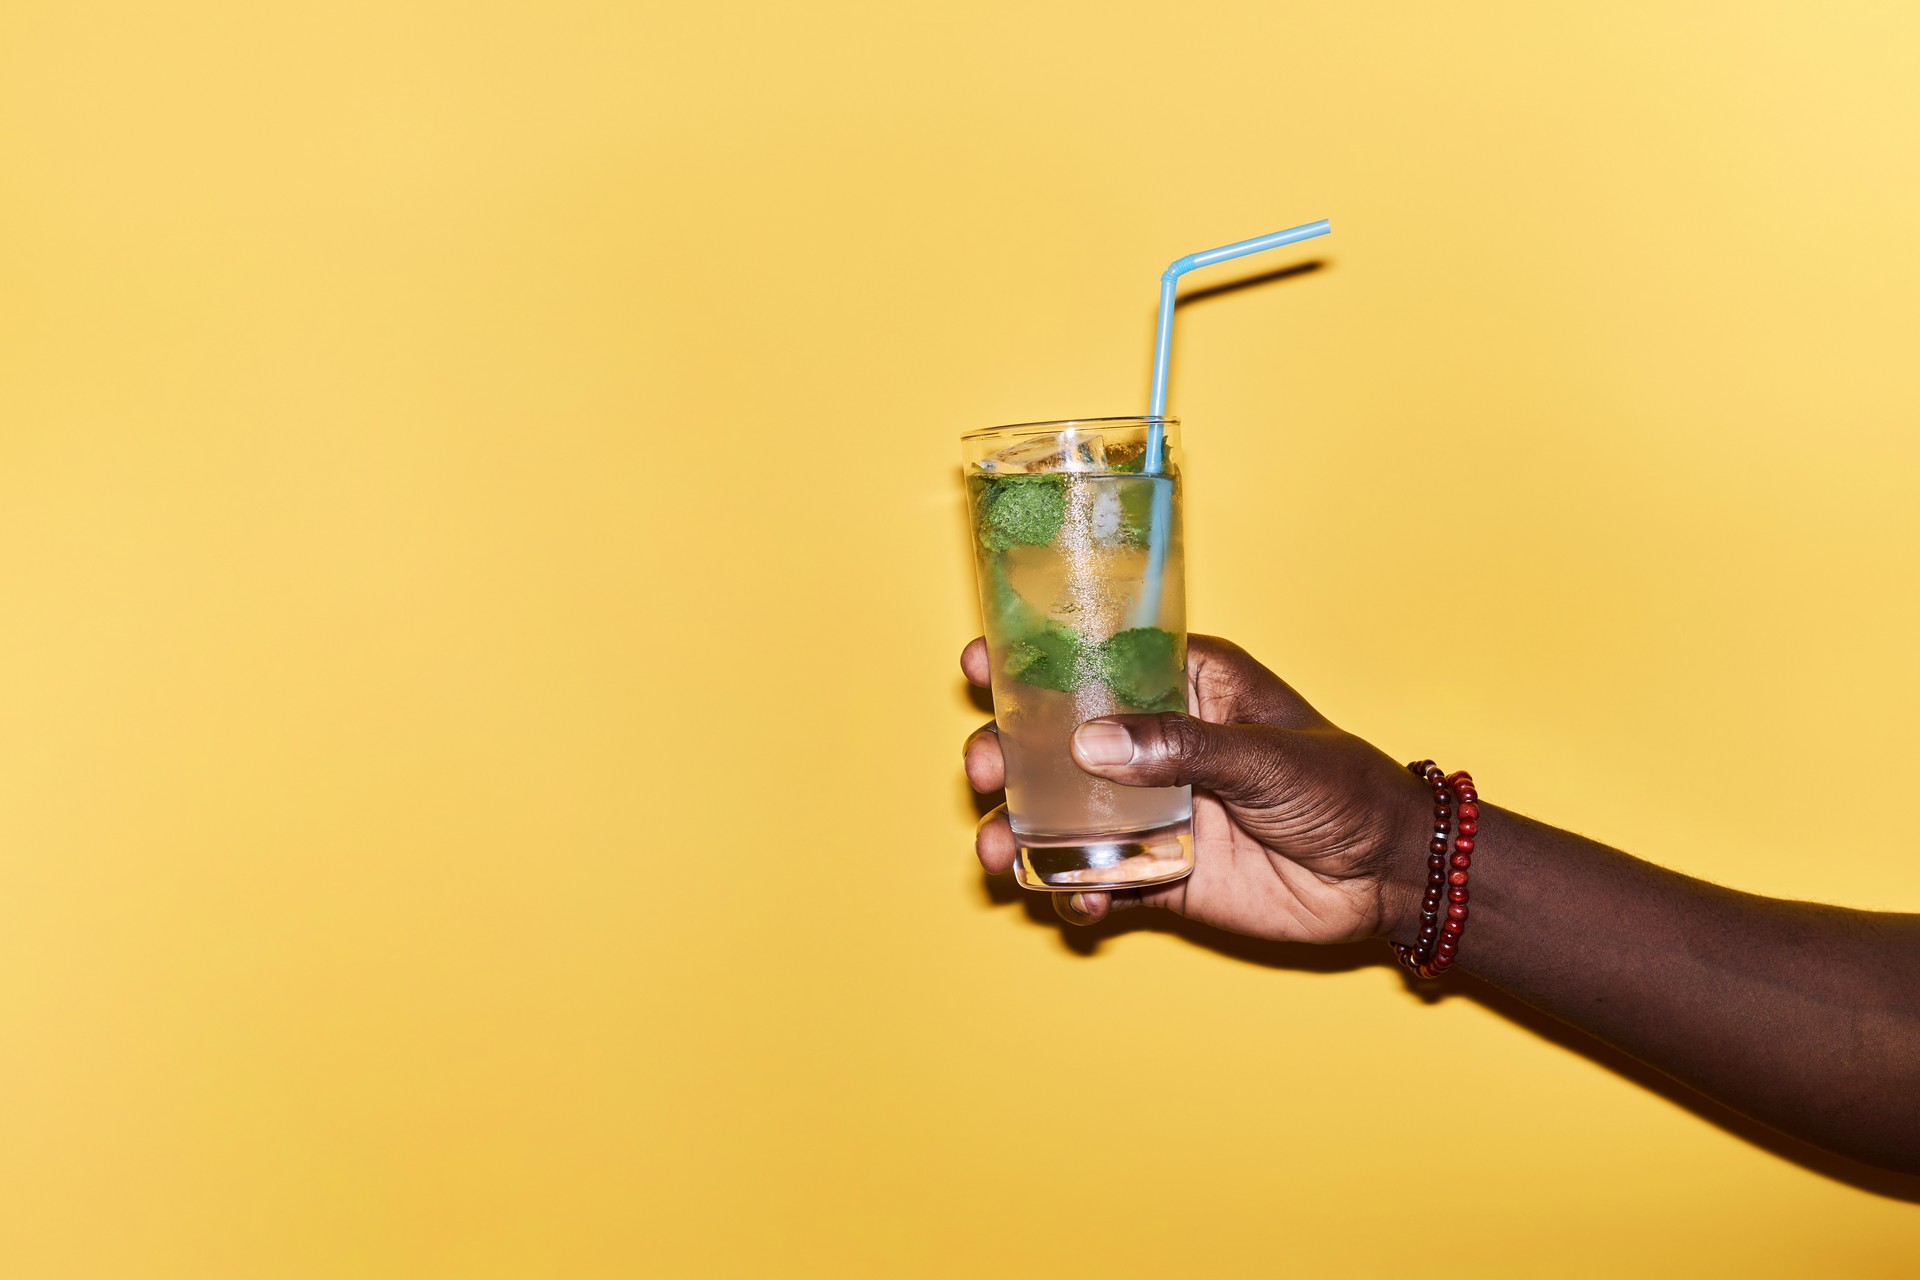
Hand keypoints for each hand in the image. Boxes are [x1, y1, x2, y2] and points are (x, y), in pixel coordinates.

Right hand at [962, 635, 1431, 943]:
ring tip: (998, 852)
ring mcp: (1151, 813)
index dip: (1031, 661)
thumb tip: (1090, 744)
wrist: (1389, 879)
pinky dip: (1073, 894)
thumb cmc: (1346, 788)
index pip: (1094, 660)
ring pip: (1061, 816)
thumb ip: (1182, 747)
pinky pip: (1097, 883)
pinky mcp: (1159, 876)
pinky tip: (1075, 903)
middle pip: (1056, 742)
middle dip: (1004, 755)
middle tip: (980, 770)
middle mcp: (1155, 746)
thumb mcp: (1267, 753)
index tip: (981, 664)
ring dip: (1019, 832)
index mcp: (1184, 688)